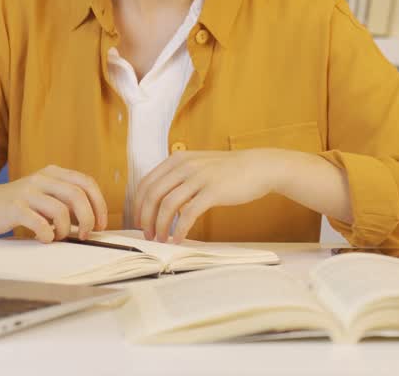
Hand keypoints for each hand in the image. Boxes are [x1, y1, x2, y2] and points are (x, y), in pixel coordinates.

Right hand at [0, 165, 108, 242]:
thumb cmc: (18, 205)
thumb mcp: (44, 195)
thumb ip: (65, 202)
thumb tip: (93, 222)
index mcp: (53, 173)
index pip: (86, 182)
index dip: (99, 204)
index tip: (102, 224)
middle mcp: (42, 178)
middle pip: (77, 195)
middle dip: (87, 218)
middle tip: (85, 234)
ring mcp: (27, 191)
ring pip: (60, 210)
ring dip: (65, 230)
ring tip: (58, 236)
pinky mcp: (14, 207)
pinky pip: (39, 222)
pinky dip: (47, 234)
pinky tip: (43, 237)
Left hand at [133, 149, 287, 243]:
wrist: (259, 167)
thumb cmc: (229, 171)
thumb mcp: (198, 165)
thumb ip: (179, 176)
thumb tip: (160, 199)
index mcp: (177, 159)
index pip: (146, 182)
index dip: (138, 204)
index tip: (139, 220)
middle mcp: (185, 166)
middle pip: (152, 195)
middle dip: (145, 218)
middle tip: (147, 234)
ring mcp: (199, 177)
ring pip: (167, 205)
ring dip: (160, 226)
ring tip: (161, 239)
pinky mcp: (213, 191)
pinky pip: (188, 213)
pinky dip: (180, 229)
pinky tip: (179, 238)